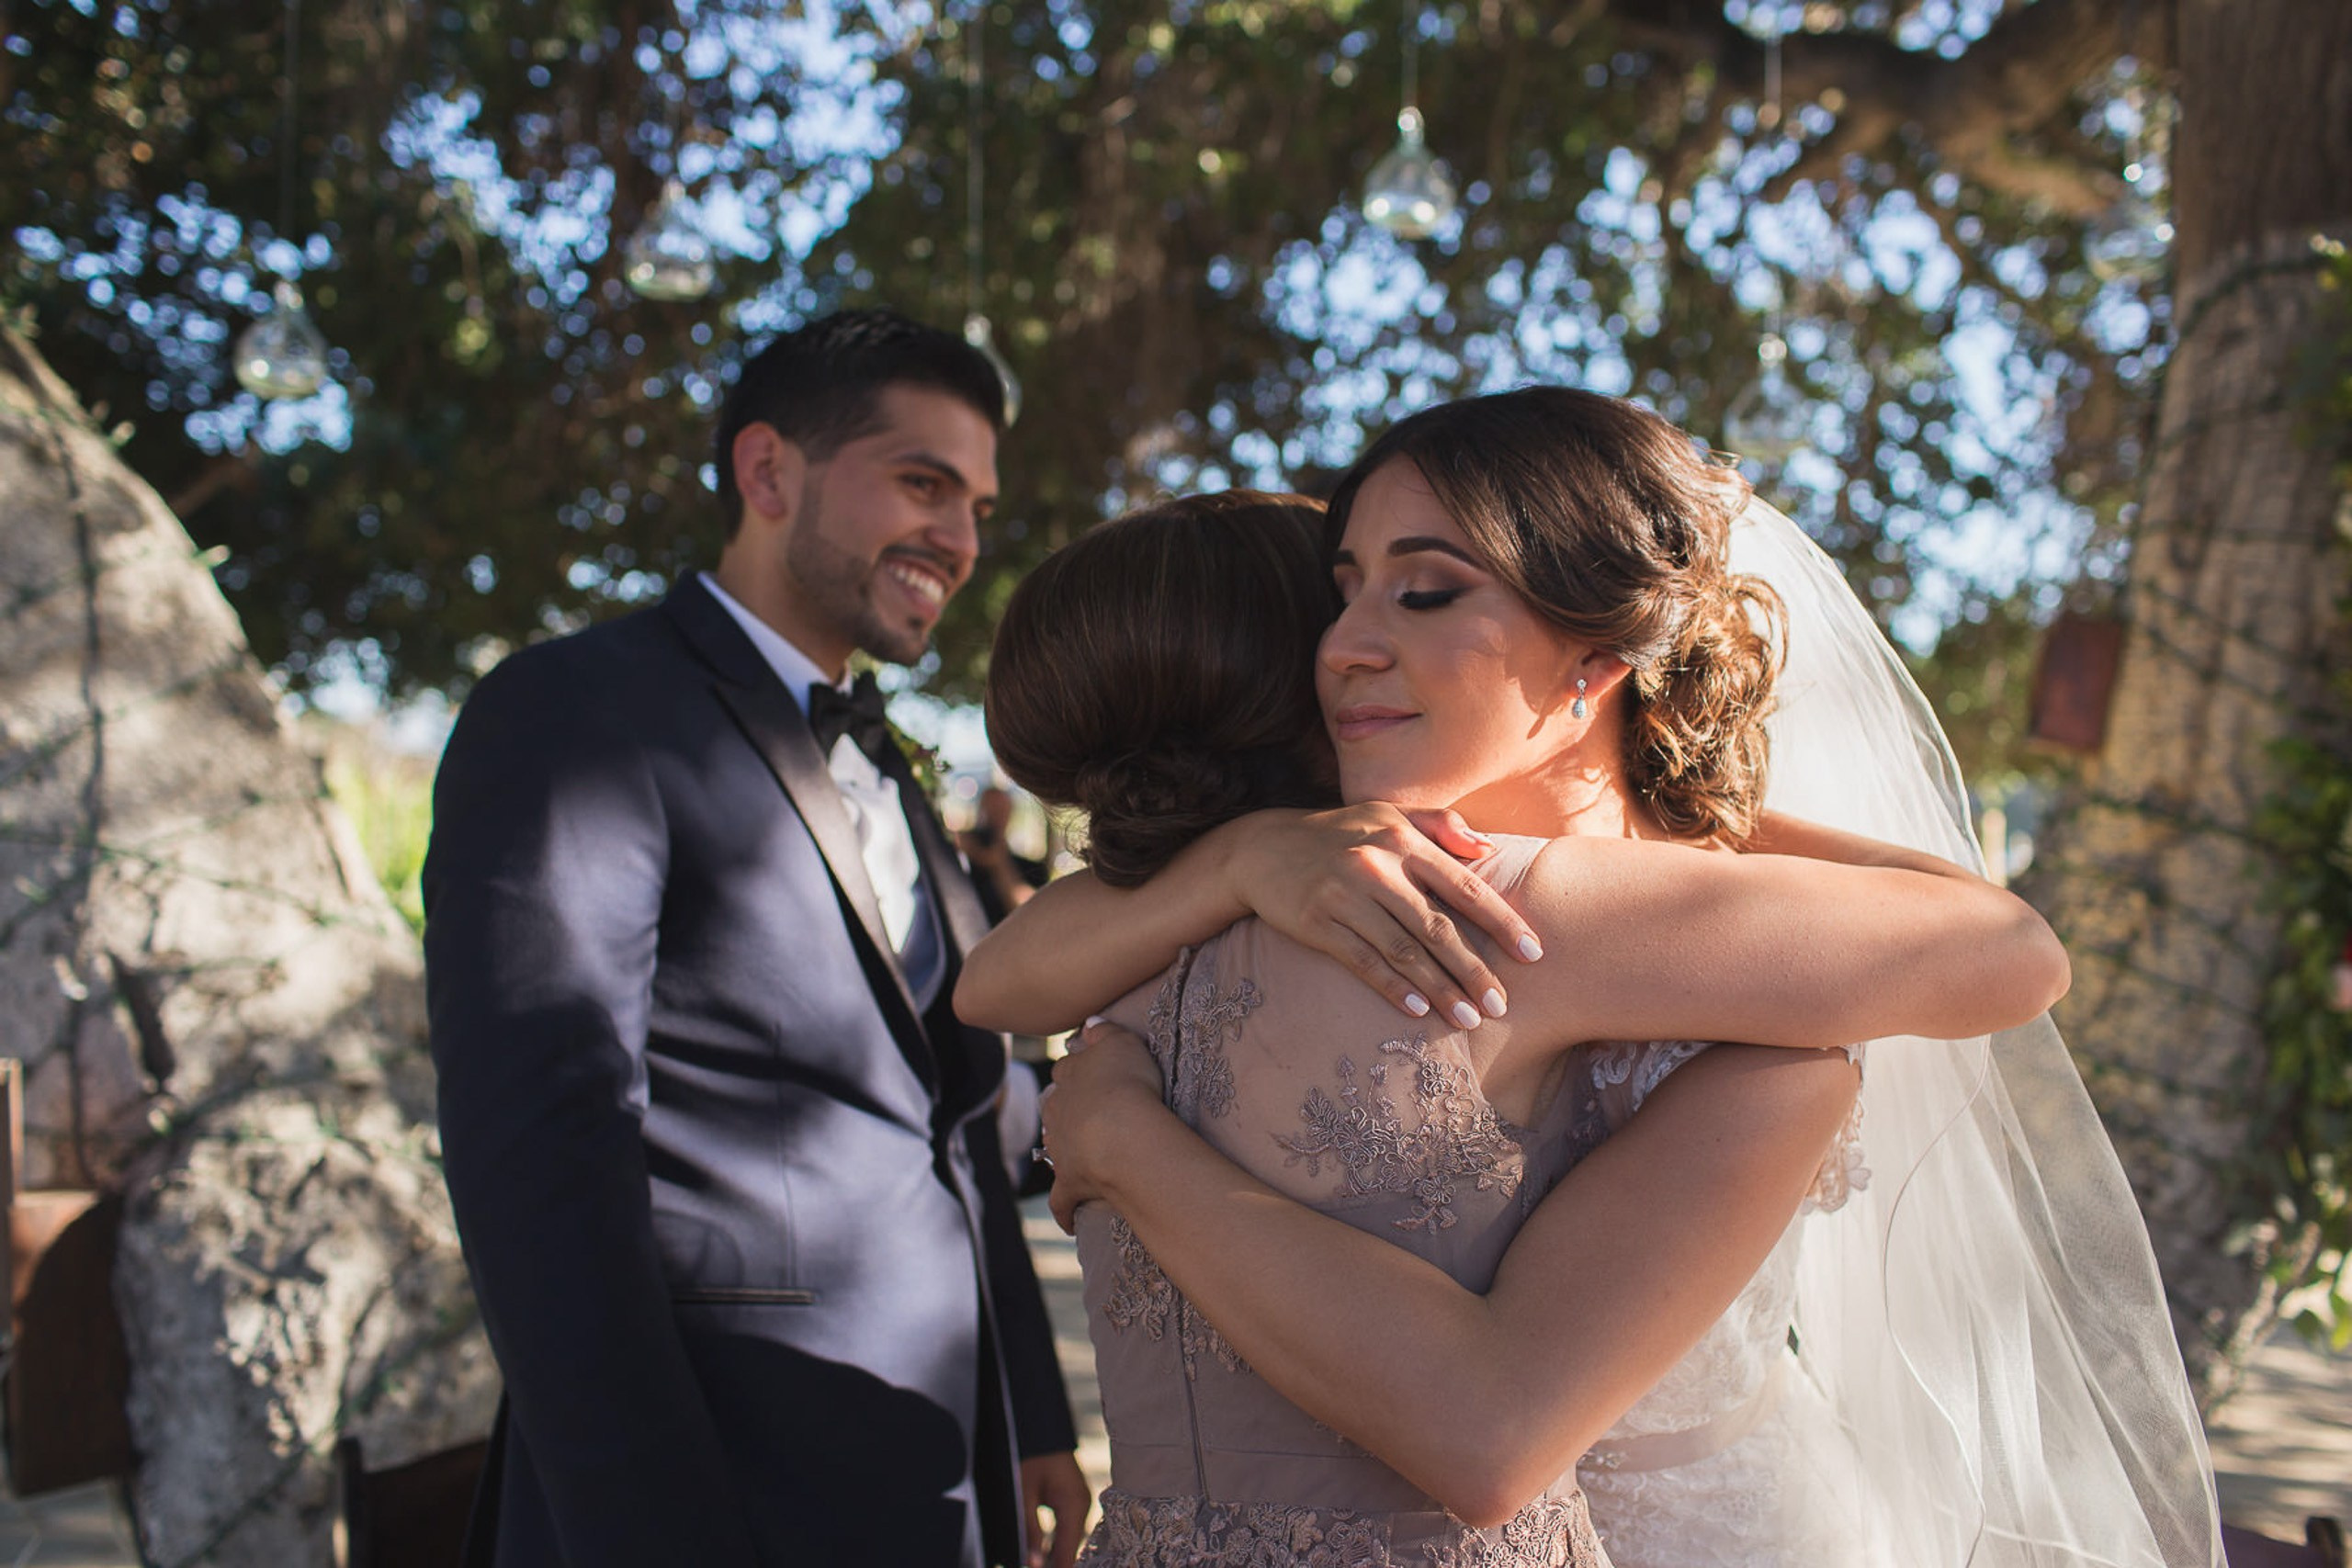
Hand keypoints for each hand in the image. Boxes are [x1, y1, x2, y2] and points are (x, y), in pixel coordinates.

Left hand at [1019, 1451, 1092, 1567]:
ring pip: (1068, 1541)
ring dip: (1053, 1557)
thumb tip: (1032, 1564)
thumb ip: (1030, 1530)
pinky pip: (1065, 1529)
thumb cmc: (1030, 1452)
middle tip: (1031, 1566)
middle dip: (1053, 1564)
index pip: (1067, 1553)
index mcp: (1074, 1504)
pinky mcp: (1071, 1500)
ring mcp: (1079, 1502)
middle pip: (1070, 1550)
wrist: (1038, 1422)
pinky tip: (1040, 1555)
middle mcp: (1082, 1506)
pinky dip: (1054, 1543)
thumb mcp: (1025, 1492)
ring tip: (1034, 1563)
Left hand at [1042, 1018, 1168, 1232]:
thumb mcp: (1121, 1042)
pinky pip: (1062, 1201)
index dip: (1079, 1070)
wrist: (1122, 1135)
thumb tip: (1089, 1024)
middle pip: (1055, 1108)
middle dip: (1065, 1110)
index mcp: (1069, 1080)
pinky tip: (1068, 1220)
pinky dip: (1064, 1211)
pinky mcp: (1070, 1185)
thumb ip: (1104, 1032)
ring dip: (1062, 1150)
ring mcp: (1061, 1151)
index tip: (1090, 1072)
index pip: (1068, 1071)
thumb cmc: (1127, 1084)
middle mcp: (1057, 1114)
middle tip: (1084, 1113)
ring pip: (1054, 1148)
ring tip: (1077, 1153)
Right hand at [1226, 803, 1541, 1025]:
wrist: (1261, 846)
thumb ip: (1440, 825)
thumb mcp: (1387, 815)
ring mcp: (1345, 894)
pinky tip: (1418, 1011)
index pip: (1464, 885)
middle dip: (1474, 970)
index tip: (1532, 954)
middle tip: (1502, 1004)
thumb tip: (1487, 848)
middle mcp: (1377, 865)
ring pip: (1403, 951)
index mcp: (1403, 840)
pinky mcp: (1316, 921)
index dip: (1501, 921)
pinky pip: (1362, 961)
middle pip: (1437, 927)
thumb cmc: (1338, 833)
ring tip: (1468, 1019)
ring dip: (1440, 989)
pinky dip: (1393, 988)